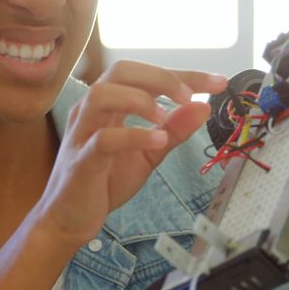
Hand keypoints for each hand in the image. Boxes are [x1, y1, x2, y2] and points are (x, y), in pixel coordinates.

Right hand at [31, 61, 226, 247]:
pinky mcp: (82, 160)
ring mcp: (83, 133)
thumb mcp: (149, 154)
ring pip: (102, 94)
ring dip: (140, 100)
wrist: (70, 218)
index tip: (218, 82)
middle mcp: (92, 111)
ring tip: (166, 118)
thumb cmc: (104, 181)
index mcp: (110, 105)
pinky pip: (104, 139)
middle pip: (120, 71)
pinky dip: (134, 135)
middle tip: (190, 96)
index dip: (184, 74)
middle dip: (161, 78)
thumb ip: (173, 130)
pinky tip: (158, 141)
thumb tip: (203, 107)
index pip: (146, 75)